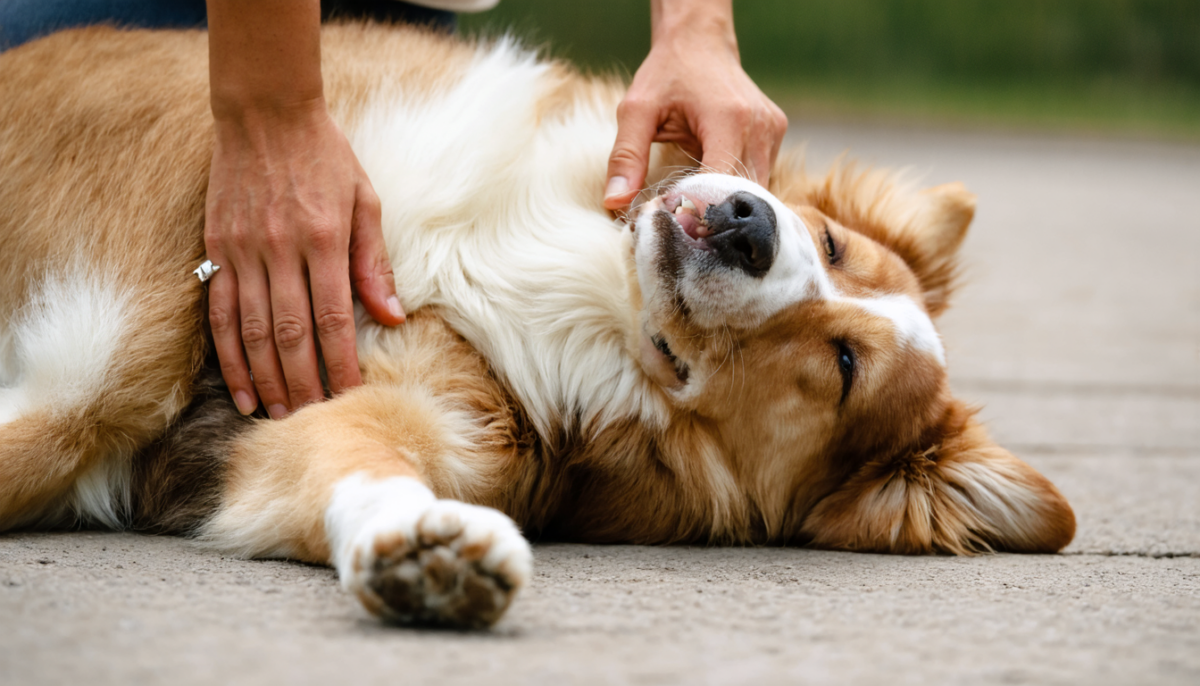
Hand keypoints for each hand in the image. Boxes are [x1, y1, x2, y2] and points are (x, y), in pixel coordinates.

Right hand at [204, 100, 403, 417]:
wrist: (265, 114)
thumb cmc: (326, 156)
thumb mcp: (365, 200)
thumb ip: (374, 261)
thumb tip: (393, 316)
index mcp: (325, 239)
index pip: (334, 318)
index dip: (342, 364)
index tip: (351, 396)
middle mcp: (281, 249)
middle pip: (292, 334)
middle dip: (303, 384)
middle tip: (312, 422)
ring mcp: (244, 251)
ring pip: (253, 331)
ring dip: (266, 379)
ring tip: (279, 415)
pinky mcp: (217, 249)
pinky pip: (221, 312)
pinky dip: (229, 355)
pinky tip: (241, 388)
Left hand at [604, 0, 787, 208]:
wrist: (700, 41)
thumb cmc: (667, 73)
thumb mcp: (636, 109)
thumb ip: (626, 155)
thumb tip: (615, 201)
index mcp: (729, 119)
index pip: (720, 185)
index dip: (695, 210)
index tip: (668, 223)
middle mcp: (760, 127)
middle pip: (741, 195)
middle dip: (710, 214)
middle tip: (679, 226)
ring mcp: (772, 132)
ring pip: (755, 192)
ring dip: (724, 204)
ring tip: (694, 207)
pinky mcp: (775, 135)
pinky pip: (759, 177)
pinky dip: (735, 189)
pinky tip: (711, 186)